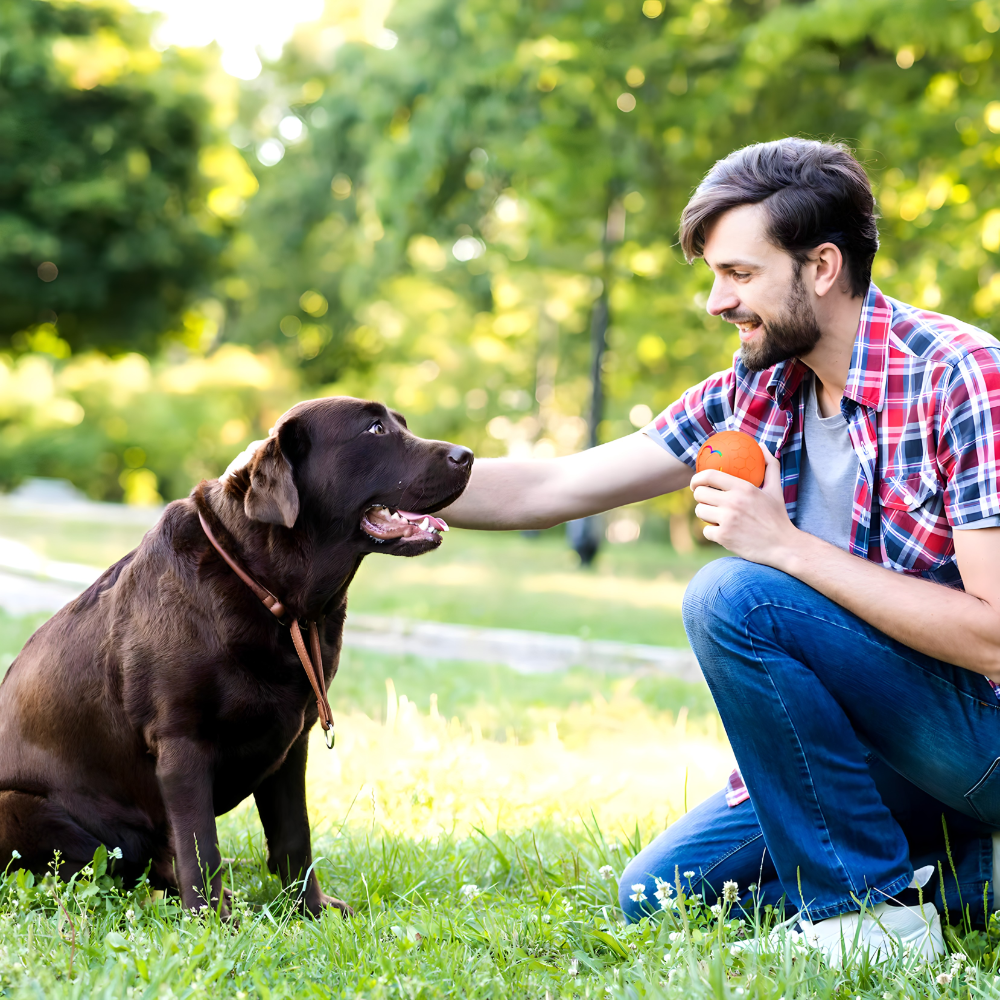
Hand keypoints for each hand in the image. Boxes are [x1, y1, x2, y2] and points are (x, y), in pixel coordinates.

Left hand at [689, 444, 799, 567]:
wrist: (783, 546)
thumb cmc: (777, 517)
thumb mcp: (776, 489)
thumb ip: (770, 465)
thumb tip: (762, 446)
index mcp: (743, 488)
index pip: (710, 475)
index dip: (697, 478)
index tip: (695, 483)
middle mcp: (733, 502)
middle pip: (700, 494)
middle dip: (701, 498)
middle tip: (708, 502)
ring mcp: (727, 520)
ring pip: (700, 511)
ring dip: (705, 515)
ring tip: (716, 517)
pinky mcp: (723, 537)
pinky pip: (705, 530)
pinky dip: (713, 533)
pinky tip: (724, 533)